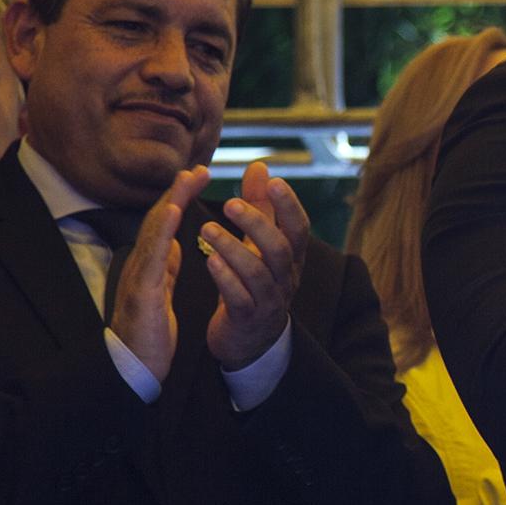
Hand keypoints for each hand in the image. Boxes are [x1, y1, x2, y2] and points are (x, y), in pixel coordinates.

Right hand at [111, 167, 211, 382]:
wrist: (133, 367)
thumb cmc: (148, 332)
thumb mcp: (160, 292)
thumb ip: (164, 266)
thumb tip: (172, 241)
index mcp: (150, 264)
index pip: (166, 224)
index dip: (180, 198)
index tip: (199, 176)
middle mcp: (141, 263)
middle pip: (159, 219)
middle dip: (178, 191)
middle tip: (199, 167)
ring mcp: (139, 275)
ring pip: (154, 230)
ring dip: (171, 200)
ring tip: (188, 177)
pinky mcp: (141, 290)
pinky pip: (151, 255)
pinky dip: (162, 230)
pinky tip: (172, 211)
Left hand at [203, 160, 310, 369]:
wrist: (252, 339)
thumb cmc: (255, 281)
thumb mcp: (261, 243)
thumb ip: (261, 205)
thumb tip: (259, 165)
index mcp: (291, 257)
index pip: (299, 228)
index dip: (289, 206)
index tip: (273, 181)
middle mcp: (285, 278)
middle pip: (279, 248)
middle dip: (257, 224)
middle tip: (229, 204)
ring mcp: (269, 300)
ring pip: (257, 273)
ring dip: (233, 248)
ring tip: (206, 229)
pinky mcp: (248, 319)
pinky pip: (240, 299)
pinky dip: (225, 279)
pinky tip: (208, 261)